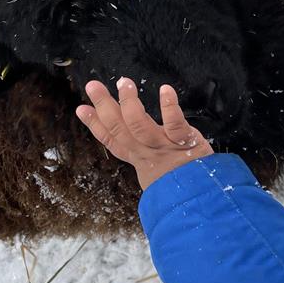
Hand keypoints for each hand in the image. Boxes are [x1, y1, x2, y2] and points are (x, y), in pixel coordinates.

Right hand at [76, 78, 214, 189]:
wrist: (202, 199)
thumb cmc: (180, 179)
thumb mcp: (154, 170)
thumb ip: (142, 152)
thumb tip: (128, 134)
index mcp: (139, 158)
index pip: (112, 141)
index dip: (95, 125)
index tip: (81, 109)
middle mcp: (147, 152)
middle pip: (120, 129)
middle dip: (104, 106)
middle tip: (93, 86)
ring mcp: (165, 147)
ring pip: (140, 125)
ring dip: (129, 103)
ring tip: (124, 83)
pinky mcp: (186, 142)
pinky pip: (175, 124)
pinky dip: (169, 107)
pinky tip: (165, 90)